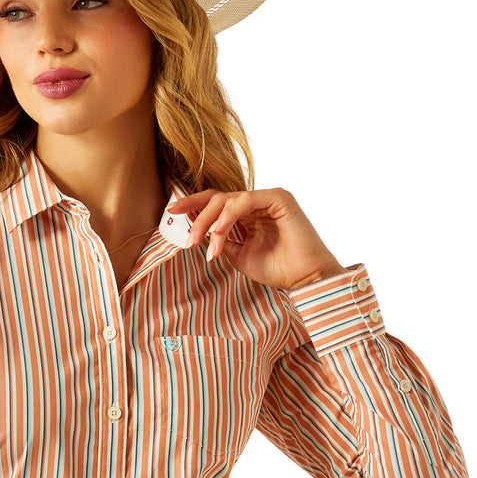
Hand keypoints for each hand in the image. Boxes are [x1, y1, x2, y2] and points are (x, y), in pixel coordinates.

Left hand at [167, 188, 345, 290]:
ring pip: (228, 199)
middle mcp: (257, 202)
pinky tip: (218, 233)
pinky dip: (228, 216)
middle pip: (217, 198)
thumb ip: (221, 241)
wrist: (304, 279)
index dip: (193, 206)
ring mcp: (268, 198)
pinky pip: (245, 200)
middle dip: (197, 216)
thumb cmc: (278, 269)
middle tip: (187, 238)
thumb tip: (199, 234)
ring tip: (204, 244)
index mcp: (248, 214)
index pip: (216, 203)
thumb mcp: (239, 256)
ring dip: (210, 222)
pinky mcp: (279, 198)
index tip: (171, 213)